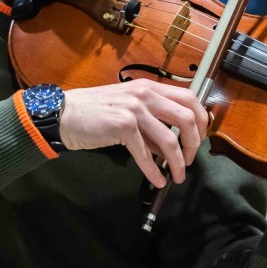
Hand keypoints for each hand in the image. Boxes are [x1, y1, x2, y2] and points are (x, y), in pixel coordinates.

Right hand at [59, 80, 208, 187]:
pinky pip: (146, 153)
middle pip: (187, 117)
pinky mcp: (123, 126)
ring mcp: (134, 109)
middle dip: (194, 143)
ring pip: (169, 139)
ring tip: (177, 176)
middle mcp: (145, 94)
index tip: (201, 137)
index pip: (190, 98)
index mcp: (149, 87)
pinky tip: (157, 180)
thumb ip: (151, 124)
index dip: (202, 119)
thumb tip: (170, 146)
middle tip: (190, 159)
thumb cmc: (94, 112)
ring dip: (178, 162)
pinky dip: (154, 170)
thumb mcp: (128, 109)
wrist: (64, 114)